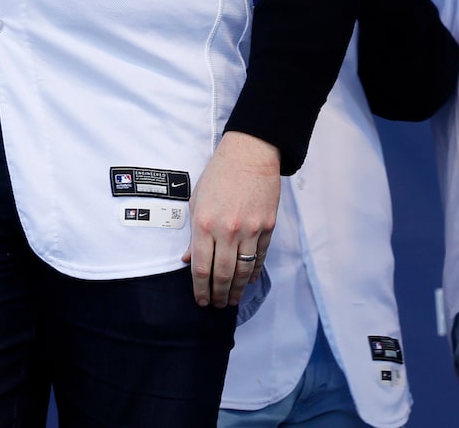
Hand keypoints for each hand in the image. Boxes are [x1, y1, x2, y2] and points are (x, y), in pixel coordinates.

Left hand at [188, 130, 280, 307]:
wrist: (250, 153)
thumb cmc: (220, 174)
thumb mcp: (197, 201)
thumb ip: (194, 233)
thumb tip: (190, 259)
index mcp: (204, 224)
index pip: (201, 268)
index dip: (200, 290)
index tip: (201, 301)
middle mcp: (227, 230)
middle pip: (222, 274)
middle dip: (218, 295)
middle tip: (217, 306)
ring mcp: (250, 229)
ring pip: (243, 270)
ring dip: (236, 289)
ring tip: (232, 300)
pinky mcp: (268, 225)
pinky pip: (260, 256)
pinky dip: (254, 271)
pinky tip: (248, 280)